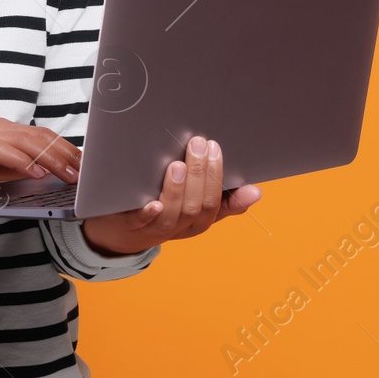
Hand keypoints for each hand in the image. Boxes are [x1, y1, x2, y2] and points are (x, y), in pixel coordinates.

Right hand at [0, 117, 80, 204]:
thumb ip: (12, 168)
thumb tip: (41, 173)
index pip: (39, 136)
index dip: (64, 149)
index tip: (82, 165)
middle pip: (40, 137)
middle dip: (67, 154)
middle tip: (87, 172)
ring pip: (29, 143)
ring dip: (54, 160)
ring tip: (71, 176)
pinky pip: (7, 152)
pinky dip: (26, 163)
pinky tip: (39, 175)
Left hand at [79, 135, 261, 256]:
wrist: (122, 234)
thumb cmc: (165, 211)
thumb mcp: (196, 208)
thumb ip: (224, 199)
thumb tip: (256, 191)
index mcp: (199, 221)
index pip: (216, 203)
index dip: (218, 177)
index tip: (217, 150)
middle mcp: (181, 226)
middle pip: (197, 205)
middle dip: (200, 174)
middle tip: (199, 144)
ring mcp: (156, 228)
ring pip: (174, 213)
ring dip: (178, 189)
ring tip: (179, 164)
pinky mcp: (132, 226)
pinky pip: (142, 222)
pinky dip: (150, 212)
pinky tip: (153, 202)